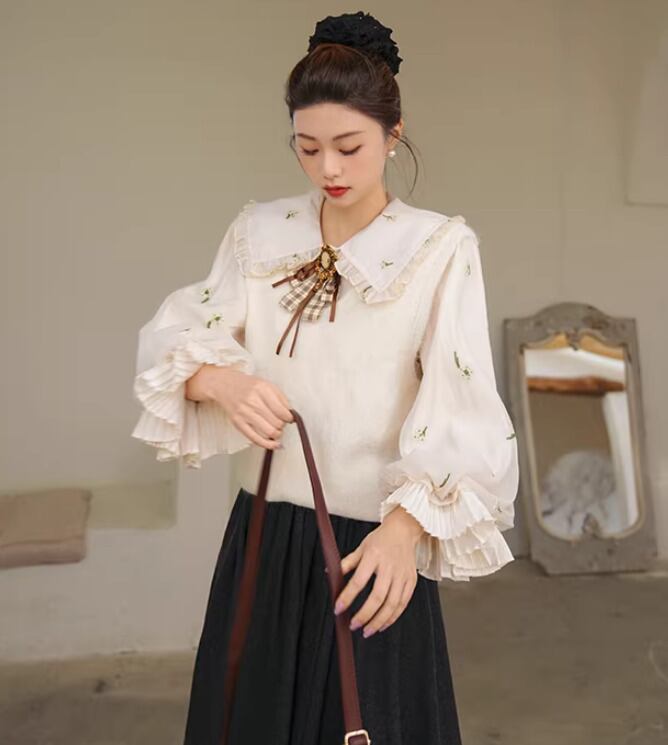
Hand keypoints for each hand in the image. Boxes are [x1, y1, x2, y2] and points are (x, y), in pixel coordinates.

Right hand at [185, 364, 293, 448]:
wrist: (225, 385)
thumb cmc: (247, 385)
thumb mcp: (268, 385)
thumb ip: (282, 399)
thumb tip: (291, 415)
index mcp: (262, 389)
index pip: (282, 411)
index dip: (289, 418)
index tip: (289, 419)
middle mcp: (253, 401)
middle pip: (277, 423)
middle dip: (283, 426)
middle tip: (281, 423)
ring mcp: (244, 413)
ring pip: (269, 432)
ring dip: (277, 434)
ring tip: (276, 430)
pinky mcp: (238, 423)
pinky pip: (255, 438)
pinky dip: (267, 444)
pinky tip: (273, 444)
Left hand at [333, 506, 424, 636]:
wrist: (403, 531)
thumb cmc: (381, 539)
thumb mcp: (361, 547)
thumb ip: (347, 563)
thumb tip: (331, 575)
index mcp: (374, 556)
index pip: (359, 581)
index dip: (347, 597)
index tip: (338, 608)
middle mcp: (389, 566)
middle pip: (378, 597)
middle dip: (364, 615)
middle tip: (353, 625)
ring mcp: (402, 575)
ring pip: (392, 604)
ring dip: (378, 621)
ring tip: (367, 630)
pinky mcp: (411, 581)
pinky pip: (403, 604)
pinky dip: (392, 617)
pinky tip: (382, 624)